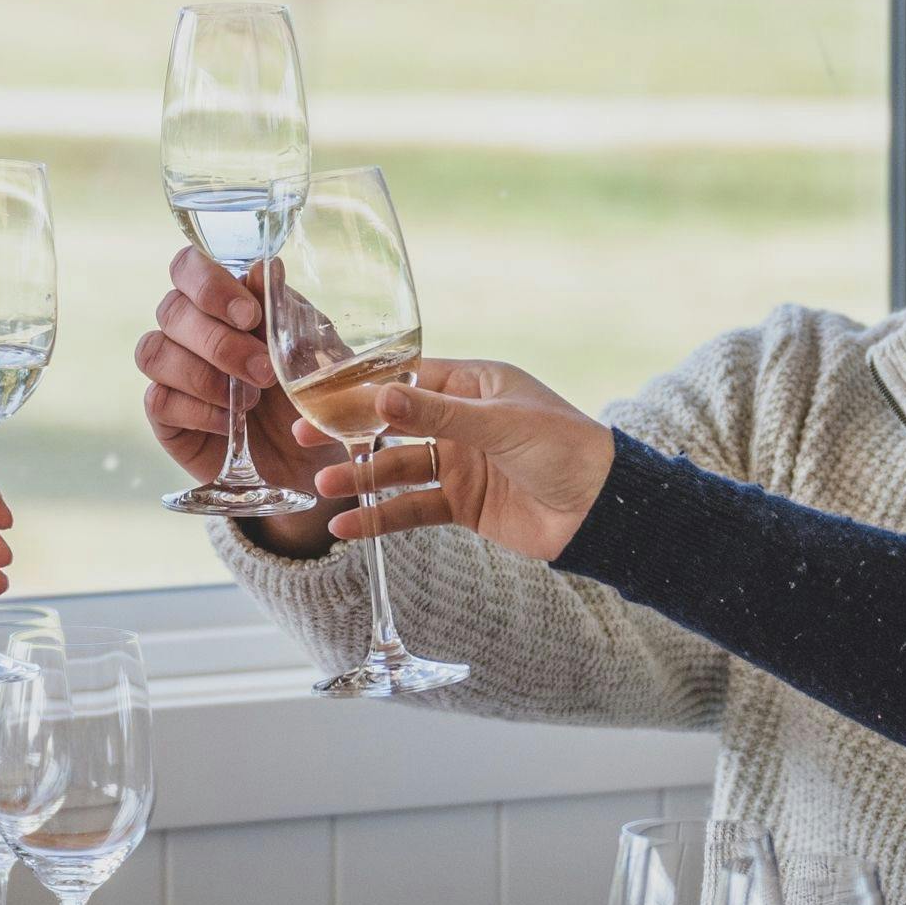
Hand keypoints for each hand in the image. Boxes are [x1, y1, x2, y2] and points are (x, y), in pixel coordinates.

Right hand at [132, 243, 341, 554]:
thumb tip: (265, 266)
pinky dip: (197, 411)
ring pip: (155, 352)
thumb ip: (282, 311)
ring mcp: (171, 371)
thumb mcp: (309, 352)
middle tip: (263, 372)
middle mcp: (188, 329)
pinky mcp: (165, 415)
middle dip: (219, 342)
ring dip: (204, 376)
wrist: (308, 462)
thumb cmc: (307, 395)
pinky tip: (229, 424)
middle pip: (171, 310)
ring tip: (250, 401)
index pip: (187, 267)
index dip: (208, 284)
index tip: (249, 316)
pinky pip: (159, 400)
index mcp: (222, 301)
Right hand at [314, 360, 615, 568]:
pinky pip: (412, 508)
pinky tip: (349, 525)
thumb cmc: (564, 446)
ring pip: (398, 467)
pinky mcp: (462, 505)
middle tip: (304, 434)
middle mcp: (461, 421)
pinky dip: (381, 517)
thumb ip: (438, 415)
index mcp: (474, 385)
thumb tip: (381, 398)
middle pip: (394, 424)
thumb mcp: (500, 423)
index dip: (363, 387)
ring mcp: (460, 463)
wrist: (601, 509)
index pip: (407, 379)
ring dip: (361, 477)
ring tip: (324, 486)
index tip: (320, 392)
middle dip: (350, 431)